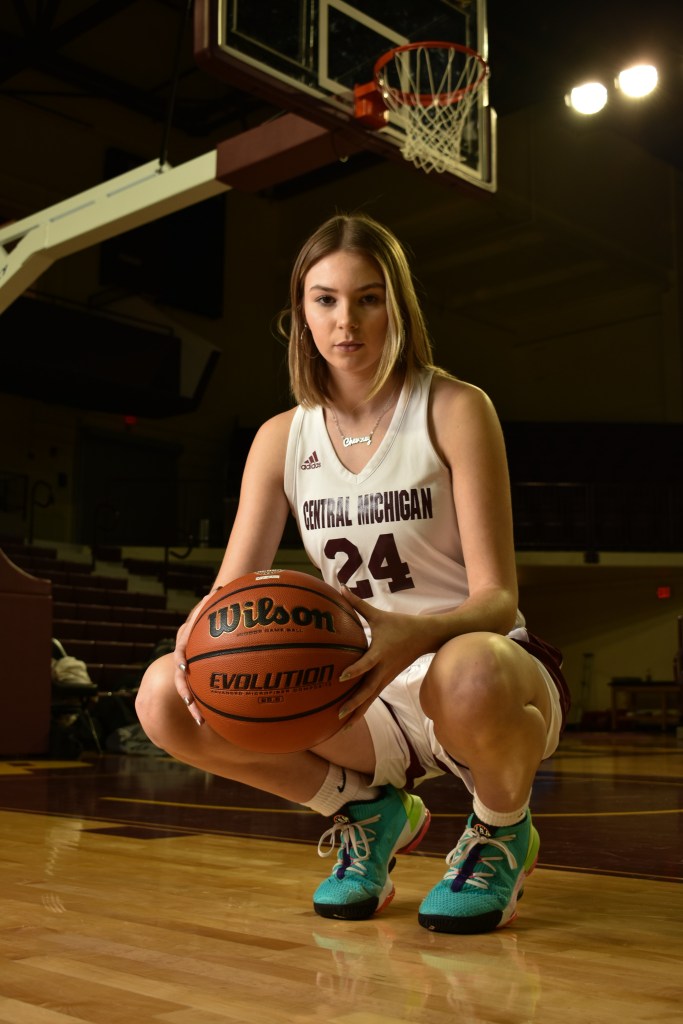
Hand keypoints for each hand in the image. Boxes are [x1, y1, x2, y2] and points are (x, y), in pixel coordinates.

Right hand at [172, 593, 215, 725]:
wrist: (211, 614)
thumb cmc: (215, 606)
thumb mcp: (212, 604)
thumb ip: (212, 602)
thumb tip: (217, 589)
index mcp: (185, 639)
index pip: (180, 650)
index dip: (181, 659)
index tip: (184, 668)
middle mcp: (184, 655)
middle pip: (180, 678)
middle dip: (186, 693)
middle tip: (192, 707)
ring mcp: (189, 665)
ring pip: (188, 688)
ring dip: (194, 705)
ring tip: (202, 721)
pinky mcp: (199, 672)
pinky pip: (201, 688)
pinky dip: (208, 702)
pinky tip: (220, 717)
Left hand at [335, 587, 434, 729]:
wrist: (427, 637)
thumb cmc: (401, 624)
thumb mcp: (379, 615)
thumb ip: (358, 604)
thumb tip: (339, 588)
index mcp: (381, 652)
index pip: (367, 663)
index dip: (356, 669)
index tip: (342, 676)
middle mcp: (384, 668)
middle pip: (369, 690)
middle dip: (354, 702)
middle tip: (338, 713)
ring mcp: (387, 677)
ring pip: (371, 697)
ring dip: (358, 710)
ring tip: (342, 724)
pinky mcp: (388, 680)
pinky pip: (374, 695)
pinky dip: (363, 706)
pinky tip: (352, 717)